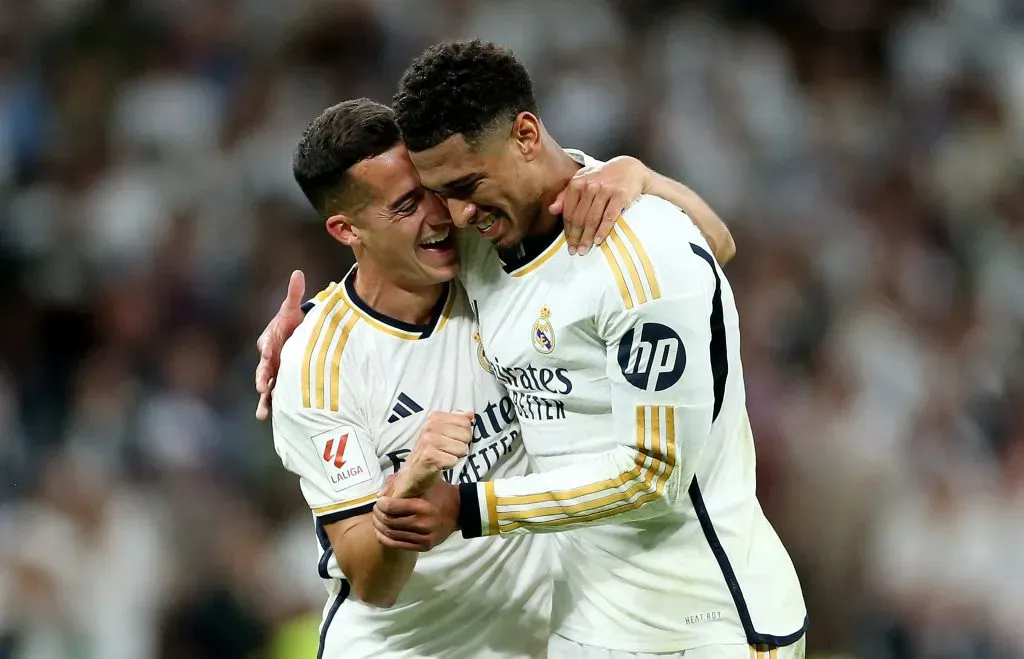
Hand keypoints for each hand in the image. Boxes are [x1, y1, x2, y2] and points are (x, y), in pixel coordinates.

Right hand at [255, 270, 305, 420]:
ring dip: (263, 399)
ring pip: (265, 386)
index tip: (270, 351)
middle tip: (263, 386)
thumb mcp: (292, 310)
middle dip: (262, 378)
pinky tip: (264, 418)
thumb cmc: (290, 323)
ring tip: (262, 412)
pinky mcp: (277, 383)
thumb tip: (297, 273)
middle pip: (263, 369)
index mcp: (269, 340)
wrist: (292, 336)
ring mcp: (271, 372)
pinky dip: (268, 405)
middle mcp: (267, 359)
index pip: (267, 344)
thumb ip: (294, 294)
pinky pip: (272, 395)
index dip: (269, 348)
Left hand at [372, 481, 460, 550]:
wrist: (460, 511)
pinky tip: (381, 533)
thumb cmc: (440, 493)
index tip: (379, 501)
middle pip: (390, 521)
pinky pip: (399, 545)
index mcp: (422, 506)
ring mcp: (424, 536)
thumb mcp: (426, 482)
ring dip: (379, 527)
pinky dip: (386, 539)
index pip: (391, 507)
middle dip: (378, 515)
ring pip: (392, 534)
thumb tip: (380, 494)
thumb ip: (403, 483)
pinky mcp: (425, 546)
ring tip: (376, 520)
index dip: (381, 505)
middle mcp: (423, 523)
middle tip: (375, 510)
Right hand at [390, 411, 473, 498]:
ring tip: (443, 456)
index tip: (454, 439)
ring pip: (461, 448)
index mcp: (435, 417)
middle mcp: (430, 427)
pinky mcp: (430, 456)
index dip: (465, 433)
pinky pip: (454, 460)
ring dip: (455, 456)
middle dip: (460, 446)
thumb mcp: (442, 431)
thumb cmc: (431, 450)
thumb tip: (470, 414)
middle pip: (465, 435)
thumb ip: (457, 420)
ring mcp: (429, 441)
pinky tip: (440, 463)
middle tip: (448, 450)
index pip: (465, 422)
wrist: (414, 471)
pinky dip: (449, 465)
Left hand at [550, 156, 649, 255]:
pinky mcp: (620, 195)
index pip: (569, 211)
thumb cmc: (603, 177)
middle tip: (575, 251)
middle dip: (576, 237)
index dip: (567, 230)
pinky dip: (603, 231)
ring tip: (585, 250)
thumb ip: (565, 195)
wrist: (630, 168)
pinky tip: (598, 241)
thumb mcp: (582, 180)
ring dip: (587, 237)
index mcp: (577, 182)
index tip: (568, 243)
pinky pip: (609, 217)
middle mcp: (590, 186)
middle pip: (579, 218)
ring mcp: (605, 190)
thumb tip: (551, 210)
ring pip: (593, 219)